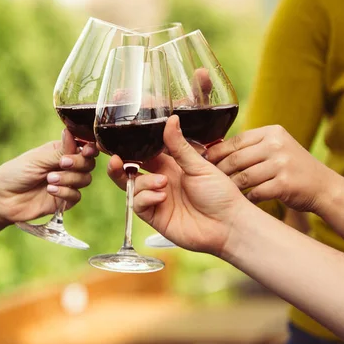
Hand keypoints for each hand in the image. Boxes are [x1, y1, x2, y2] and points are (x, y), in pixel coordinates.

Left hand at [0, 130, 97, 226]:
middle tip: (62, 164)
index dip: (89, 149)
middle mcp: (66, 167)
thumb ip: (60, 151)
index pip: (84, 147)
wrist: (2, 199)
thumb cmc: (15, 173)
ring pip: (85, 179)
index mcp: (61, 151)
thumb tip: (71, 131)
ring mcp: (66, 184)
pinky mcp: (64, 201)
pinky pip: (76, 196)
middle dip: (78, 163)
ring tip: (49, 180)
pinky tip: (50, 191)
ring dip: (69, 179)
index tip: (86, 150)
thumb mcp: (38, 159)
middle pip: (89, 164)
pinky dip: (66, 192)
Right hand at [107, 115, 250, 255]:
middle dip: (119, 166)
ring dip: (144, 183)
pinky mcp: (156, 218)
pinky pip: (139, 205)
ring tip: (162, 183)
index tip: (119, 139)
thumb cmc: (220, 194)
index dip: (131, 148)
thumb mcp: (199, 166)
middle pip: (130, 173)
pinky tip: (162, 197)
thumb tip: (171, 118)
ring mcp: (157, 200)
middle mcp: (161, 182)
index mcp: (171, 167)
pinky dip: (146, 198)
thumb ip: (179, 145)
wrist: (228, 225)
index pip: (145, 154)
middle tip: (116, 160)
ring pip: (134, 188)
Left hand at [205, 125, 336, 211]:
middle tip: (207, 181)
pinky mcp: (285, 184)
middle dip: (219, 171)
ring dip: (230, 187)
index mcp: (272, 132)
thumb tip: (214, 149)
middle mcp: (277, 145)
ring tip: (221, 193)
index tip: (202, 161)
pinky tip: (241, 203)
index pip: (235, 140)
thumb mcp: (276, 148)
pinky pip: (256, 193)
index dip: (216, 152)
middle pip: (236, 159)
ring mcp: (282, 164)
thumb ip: (252, 147)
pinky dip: (247, 199)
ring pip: (243, 177)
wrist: (324, 187)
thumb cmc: (292, 168)